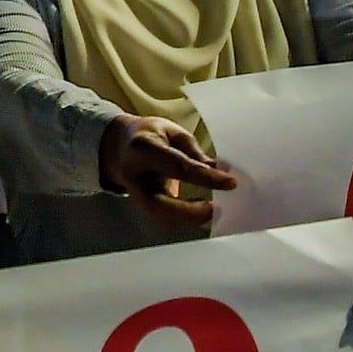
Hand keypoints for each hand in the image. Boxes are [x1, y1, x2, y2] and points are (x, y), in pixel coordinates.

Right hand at [100, 115, 235, 226]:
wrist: (121, 145)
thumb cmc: (151, 135)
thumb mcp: (172, 132)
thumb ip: (193, 152)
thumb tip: (219, 172)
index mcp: (142, 148)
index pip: (176, 166)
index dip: (205, 177)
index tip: (231, 183)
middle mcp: (134, 176)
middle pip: (159, 205)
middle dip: (191, 213)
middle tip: (218, 209)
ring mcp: (135, 195)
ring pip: (162, 217)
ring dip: (191, 219)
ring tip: (216, 211)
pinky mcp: (143, 206)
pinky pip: (166, 219)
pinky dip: (187, 220)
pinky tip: (204, 213)